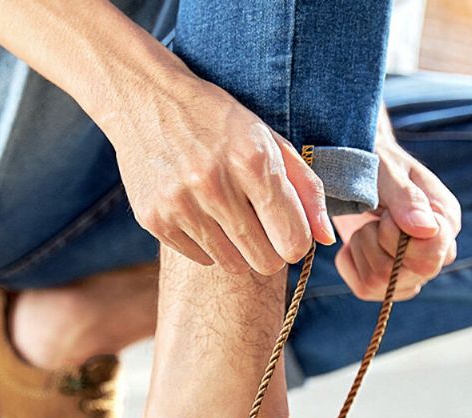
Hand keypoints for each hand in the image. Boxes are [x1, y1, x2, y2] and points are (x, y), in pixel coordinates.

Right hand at [101, 54, 335, 274]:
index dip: (295, 241)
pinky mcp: (154, 220)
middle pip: (265, 262)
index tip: (286, 229)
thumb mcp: (269, 141)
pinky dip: (208, 244)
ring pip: (233, 265)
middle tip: (259, 225)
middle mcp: (214, 185)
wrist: (145, 99)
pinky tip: (200, 212)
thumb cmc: (218, 122)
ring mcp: (179, 205)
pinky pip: (201, 258)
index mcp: (251, 160)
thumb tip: (326, 240)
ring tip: (227, 215)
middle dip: (269, 249)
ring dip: (238, 248)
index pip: (293, 241)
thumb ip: (306, 190)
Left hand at [334, 129, 460, 300]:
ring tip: (368, 224)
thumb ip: (408, 199)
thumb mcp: (390, 172)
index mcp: (446, 224)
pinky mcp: (386, 286)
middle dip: (379, 240)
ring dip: (363, 246)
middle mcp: (436, 255)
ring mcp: (412, 275)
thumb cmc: (377, 165)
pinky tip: (358, 242)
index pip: (431, 253)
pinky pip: (363, 288)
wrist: (355, 170)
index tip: (388, 211)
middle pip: (404, 273)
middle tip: (378, 215)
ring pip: (379, 281)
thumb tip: (427, 229)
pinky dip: (350, 261)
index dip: (398, 235)